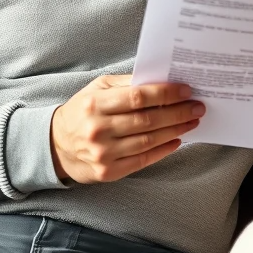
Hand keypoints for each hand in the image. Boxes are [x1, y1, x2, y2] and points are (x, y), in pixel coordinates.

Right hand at [50, 75, 202, 184]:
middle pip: (148, 120)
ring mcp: (103, 153)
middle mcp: (98, 129)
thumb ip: (127, 84)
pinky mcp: (109, 171)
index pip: (138, 97)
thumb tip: (161, 80)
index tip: (186, 91)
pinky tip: (177, 140)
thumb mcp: (98, 89)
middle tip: (197, 106)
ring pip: (148, 141)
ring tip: (192, 121)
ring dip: (175, 130)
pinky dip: (163, 150)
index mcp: (95, 104)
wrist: (55, 145)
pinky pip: (143, 160)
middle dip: (178, 112)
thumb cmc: (82, 111)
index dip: (165, 94)